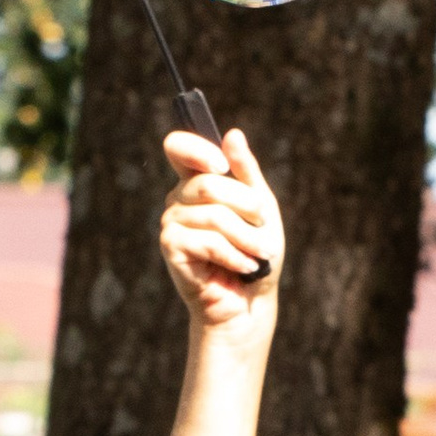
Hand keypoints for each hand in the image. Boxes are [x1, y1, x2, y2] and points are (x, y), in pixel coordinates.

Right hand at [159, 125, 281, 336]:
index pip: (178, 148)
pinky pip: (208, 241)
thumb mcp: (261, 207)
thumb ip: (247, 173)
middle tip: (264, 227)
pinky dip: (235, 255)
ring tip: (260, 254)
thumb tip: (233, 134)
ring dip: (247, 237)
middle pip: (209, 184)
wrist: (250, 300)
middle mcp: (179, 199)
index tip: (222, 166)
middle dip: (247, 206)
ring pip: (214, 215)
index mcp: (196, 182)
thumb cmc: (256, 252)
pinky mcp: (171, 247)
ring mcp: (171, 222)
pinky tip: (245, 267)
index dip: (197, 149)